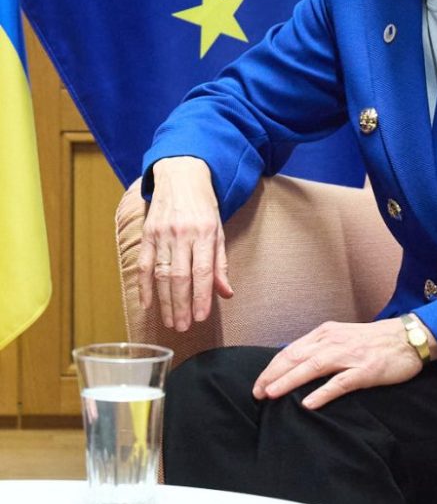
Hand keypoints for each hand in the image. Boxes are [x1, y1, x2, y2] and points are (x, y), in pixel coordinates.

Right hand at [137, 156, 233, 330]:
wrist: (180, 175)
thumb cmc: (204, 206)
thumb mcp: (219, 230)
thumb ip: (220, 263)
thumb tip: (226, 293)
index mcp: (206, 233)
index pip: (203, 271)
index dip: (202, 296)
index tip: (201, 317)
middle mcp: (183, 234)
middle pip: (180, 277)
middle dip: (182, 305)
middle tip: (184, 327)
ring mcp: (162, 234)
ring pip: (162, 274)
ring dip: (165, 301)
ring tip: (170, 321)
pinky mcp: (147, 234)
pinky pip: (144, 264)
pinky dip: (144, 286)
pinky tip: (147, 304)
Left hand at [253, 318, 436, 409]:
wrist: (409, 337)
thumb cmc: (375, 340)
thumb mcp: (343, 337)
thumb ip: (320, 348)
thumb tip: (294, 364)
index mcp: (326, 333)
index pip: (291, 350)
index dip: (272, 368)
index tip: (258, 385)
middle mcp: (334, 341)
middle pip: (296, 357)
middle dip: (273, 375)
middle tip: (257, 394)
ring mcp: (350, 355)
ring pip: (313, 367)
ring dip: (290, 381)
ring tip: (272, 394)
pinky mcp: (366, 370)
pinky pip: (340, 382)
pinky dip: (322, 393)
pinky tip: (308, 403)